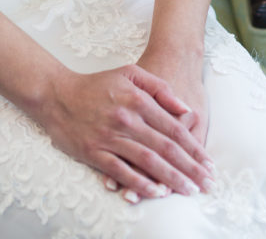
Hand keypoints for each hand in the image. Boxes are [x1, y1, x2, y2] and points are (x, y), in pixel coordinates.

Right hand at [34, 64, 212, 201]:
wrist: (57, 94)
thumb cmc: (96, 84)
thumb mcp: (129, 73)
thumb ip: (158, 87)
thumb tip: (183, 107)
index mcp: (137, 100)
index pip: (173, 128)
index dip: (193, 148)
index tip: (208, 163)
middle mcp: (126, 119)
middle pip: (165, 148)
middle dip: (190, 168)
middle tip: (207, 184)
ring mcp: (110, 137)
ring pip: (148, 162)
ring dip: (171, 179)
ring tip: (189, 191)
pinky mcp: (94, 152)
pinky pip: (122, 171)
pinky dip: (140, 183)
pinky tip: (157, 192)